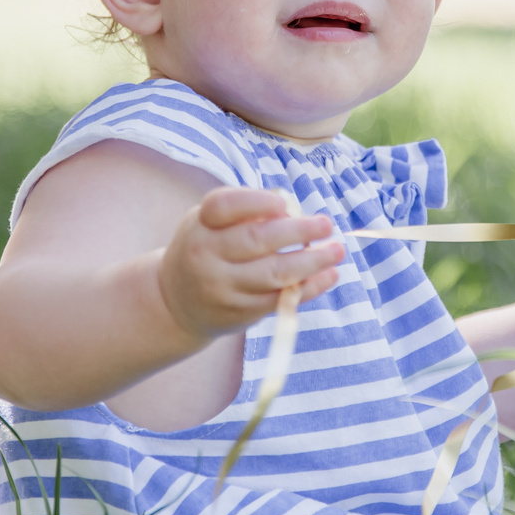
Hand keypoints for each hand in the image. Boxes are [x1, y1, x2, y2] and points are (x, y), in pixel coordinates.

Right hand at [158, 188, 344, 341]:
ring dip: (312, 261)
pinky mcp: (239, 312)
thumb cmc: (206, 249)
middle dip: (298, 231)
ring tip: (337, 250)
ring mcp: (223, 287)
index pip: (225, 206)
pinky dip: (310, 287)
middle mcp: (206, 256)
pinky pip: (280, 299)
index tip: (284, 204)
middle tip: (326, 224)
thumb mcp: (209, 223)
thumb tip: (291, 209)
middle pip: (256, 240)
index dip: (257, 202)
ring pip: (274, 273)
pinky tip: (329, 275)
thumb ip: (244, 211)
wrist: (176, 302)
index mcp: (200, 225)